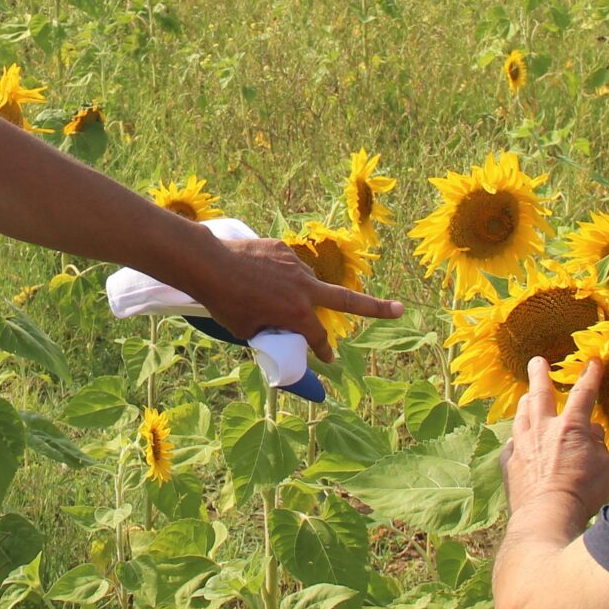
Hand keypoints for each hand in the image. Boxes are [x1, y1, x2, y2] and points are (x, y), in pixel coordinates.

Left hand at [195, 237, 403, 361]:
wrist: (209, 264)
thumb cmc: (226, 303)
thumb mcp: (248, 330)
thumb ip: (270, 332)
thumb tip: (277, 333)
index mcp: (298, 312)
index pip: (318, 337)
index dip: (323, 351)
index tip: (327, 359)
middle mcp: (304, 287)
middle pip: (347, 300)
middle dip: (376, 308)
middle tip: (399, 309)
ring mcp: (295, 265)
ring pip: (306, 284)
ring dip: (298, 293)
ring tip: (264, 295)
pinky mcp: (282, 248)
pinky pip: (287, 266)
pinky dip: (278, 276)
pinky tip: (258, 277)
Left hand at [506, 357, 608, 528]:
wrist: (547, 515)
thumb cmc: (583, 493)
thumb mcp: (606, 467)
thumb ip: (598, 444)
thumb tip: (592, 431)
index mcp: (571, 427)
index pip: (584, 393)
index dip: (590, 376)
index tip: (592, 361)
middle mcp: (543, 429)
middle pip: (540, 393)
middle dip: (540, 374)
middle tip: (537, 361)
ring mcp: (522, 445)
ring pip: (521, 415)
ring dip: (525, 403)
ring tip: (526, 397)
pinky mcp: (509, 462)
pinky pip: (511, 444)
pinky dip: (516, 440)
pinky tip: (517, 441)